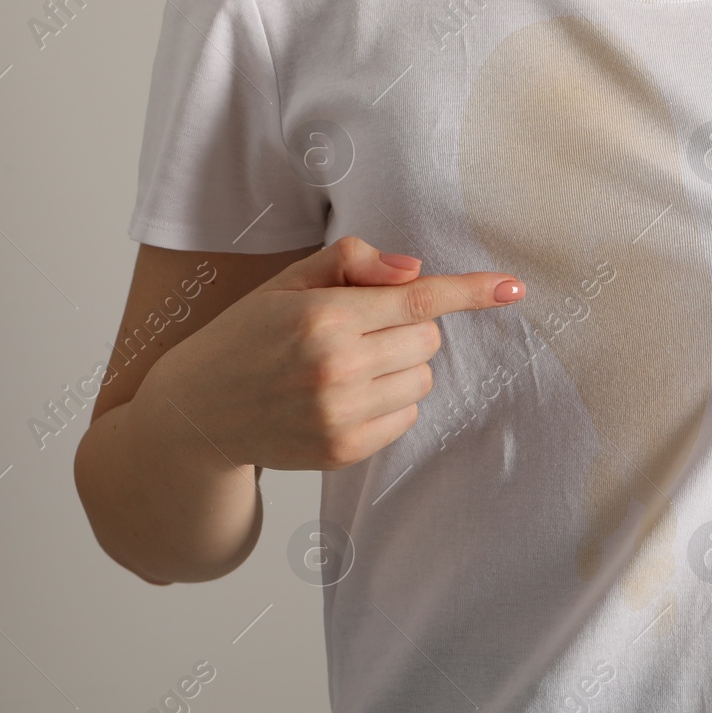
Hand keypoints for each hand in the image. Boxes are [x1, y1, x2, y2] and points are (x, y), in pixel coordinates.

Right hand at [144, 235, 524, 471]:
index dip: (471, 292)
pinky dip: (390, 404)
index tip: (512, 288)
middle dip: (408, 328)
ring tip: (348, 366)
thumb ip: (354, 263)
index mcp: (323, 315)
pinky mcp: (344, 449)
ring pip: (421, 379)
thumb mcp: (289, 282)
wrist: (198, 412)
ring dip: (400, 367)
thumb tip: (415, 272)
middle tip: (362, 330)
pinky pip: (406, 418)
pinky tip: (345, 398)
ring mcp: (340, 414)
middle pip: (428, 339)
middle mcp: (335, 366)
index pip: (418, 300)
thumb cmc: (248, 335)